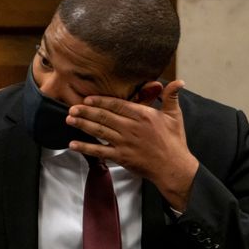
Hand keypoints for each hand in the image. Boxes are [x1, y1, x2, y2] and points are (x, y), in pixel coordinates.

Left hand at [66, 80, 198, 210]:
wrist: (173, 167)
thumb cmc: (174, 141)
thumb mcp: (175, 116)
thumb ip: (171, 97)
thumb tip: (179, 81)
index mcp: (142, 115)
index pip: (117, 104)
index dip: (100, 101)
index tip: (87, 98)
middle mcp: (131, 127)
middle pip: (104, 116)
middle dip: (86, 111)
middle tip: (71, 107)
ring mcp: (124, 142)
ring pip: (99, 131)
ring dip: (82, 124)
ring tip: (69, 119)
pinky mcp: (121, 157)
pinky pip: (99, 151)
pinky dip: (85, 147)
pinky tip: (73, 144)